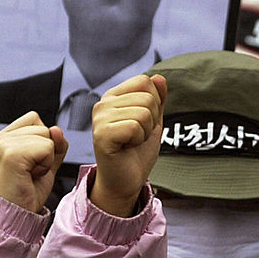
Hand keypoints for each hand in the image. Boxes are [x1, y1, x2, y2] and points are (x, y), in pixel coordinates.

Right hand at [0, 112, 68, 212]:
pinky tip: (30, 175)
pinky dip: (46, 164)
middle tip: (30, 171)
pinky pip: (47, 147)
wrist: (15, 215)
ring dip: (46, 158)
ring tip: (29, 173)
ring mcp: (3, 145)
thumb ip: (55, 144)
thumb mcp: (46, 163)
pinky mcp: (11, 153)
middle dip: (46, 150)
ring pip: (47, 136)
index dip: (43, 140)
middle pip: (44, 127)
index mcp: (4, 138)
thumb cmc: (27, 192)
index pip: (35, 119)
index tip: (31, 162)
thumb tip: (57, 129)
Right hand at [90, 74, 166, 216]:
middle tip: (137, 135)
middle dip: (152, 119)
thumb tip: (159, 77)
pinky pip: (135, 126)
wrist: (127, 180)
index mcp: (114, 96)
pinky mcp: (101, 134)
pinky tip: (126, 147)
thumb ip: (157, 98)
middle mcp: (103, 103)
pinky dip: (138, 139)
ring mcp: (99, 118)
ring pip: (144, 112)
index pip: (145, 81)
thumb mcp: (154, 120)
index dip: (154, 103)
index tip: (143, 122)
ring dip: (145, 131)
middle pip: (148, 97)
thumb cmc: (138, 151)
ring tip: (131, 141)